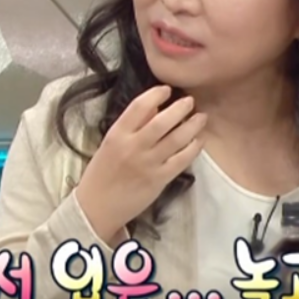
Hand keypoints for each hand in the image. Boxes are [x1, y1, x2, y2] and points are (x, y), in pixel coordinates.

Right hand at [75, 85, 206, 241]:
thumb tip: (155, 107)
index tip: (166, 90)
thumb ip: (131, 125)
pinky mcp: (159, 180)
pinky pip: (181, 160)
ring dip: (192, 126)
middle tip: (190, 101)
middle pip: (162, 122)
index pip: (138, 106)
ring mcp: (148, 164)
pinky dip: (193, 148)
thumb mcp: (111, 143)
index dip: (155, 94)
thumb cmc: (102, 173)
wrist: (96, 208)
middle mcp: (133, 147)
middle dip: (180, 108)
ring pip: (176, 139)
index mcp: (117, 135)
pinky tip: (199, 140)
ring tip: (201, 117)